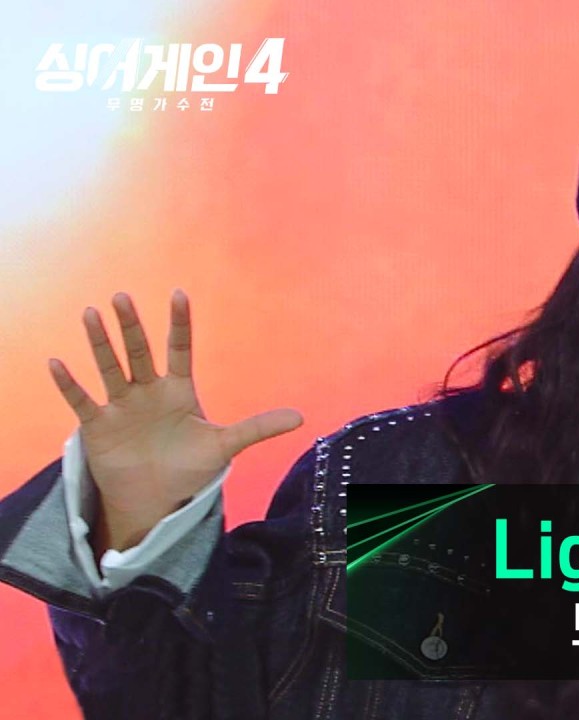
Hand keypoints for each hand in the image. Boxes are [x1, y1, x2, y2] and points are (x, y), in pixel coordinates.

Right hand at [48, 290, 303, 554]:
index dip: (179, 324)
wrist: (157, 498)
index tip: (178, 293)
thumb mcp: (225, 446)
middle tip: (123, 297)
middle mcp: (147, 392)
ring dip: (99, 343)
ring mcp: (121, 407)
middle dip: (132, 327)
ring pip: (110, 368)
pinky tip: (57, 364)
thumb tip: (302, 417)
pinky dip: (70, 384)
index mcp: (178, 391)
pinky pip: (82, 401)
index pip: (179, 350)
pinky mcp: (98, 427)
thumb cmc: (191, 468)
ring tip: (90, 313)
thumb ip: (258, 428)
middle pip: (140, 353)